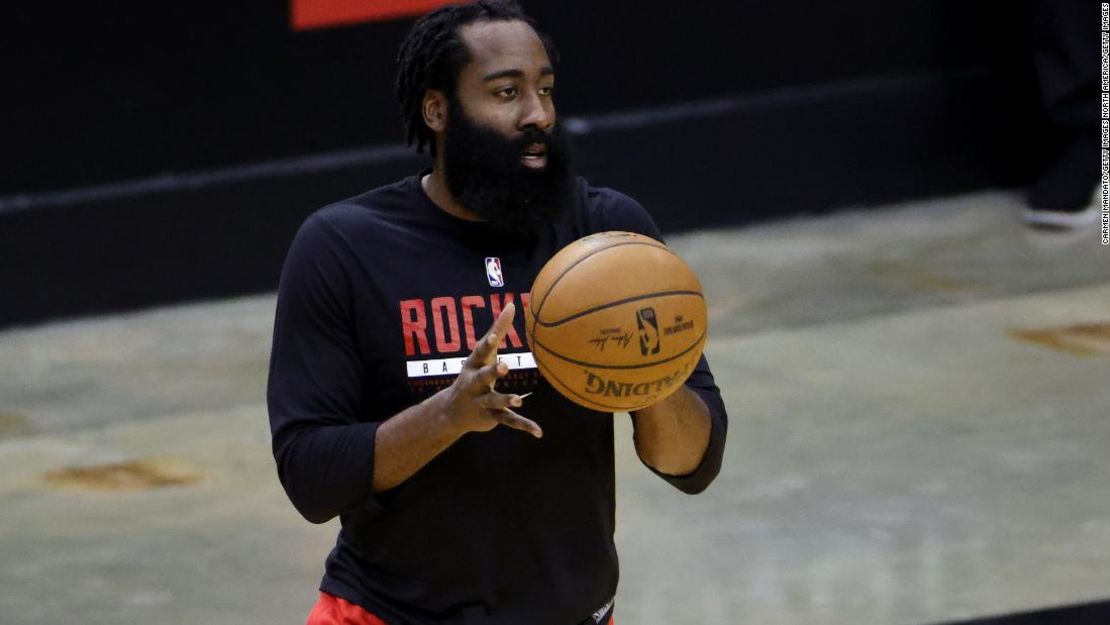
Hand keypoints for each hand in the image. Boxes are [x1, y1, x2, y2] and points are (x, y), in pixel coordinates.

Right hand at [438, 302, 542, 437]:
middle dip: (491, 372)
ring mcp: (482, 401)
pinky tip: (538, 432)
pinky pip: (509, 421)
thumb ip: (498, 329)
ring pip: (494, 400)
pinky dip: (524, 425)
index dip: (487, 344)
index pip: (480, 352)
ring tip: (519, 400)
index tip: (494, 336)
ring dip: (506, 399)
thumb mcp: (483, 353)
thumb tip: (512, 304)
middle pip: (482, 376)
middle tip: (503, 366)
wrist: (452, 411)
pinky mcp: (491, 416)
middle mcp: (475, 383)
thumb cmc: (473, 373)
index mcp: (474, 365)